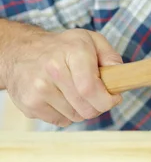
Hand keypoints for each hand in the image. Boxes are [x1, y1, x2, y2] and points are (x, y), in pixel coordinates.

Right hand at [5, 29, 122, 126]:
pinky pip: (60, 121)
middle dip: (98, 106)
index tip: (113, 98)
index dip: (107, 100)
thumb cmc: (63, 48)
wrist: (20, 52)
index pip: (91, 89)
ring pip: (75, 116)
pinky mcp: (29, 104)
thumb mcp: (90, 40)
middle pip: (86, 108)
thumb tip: (119, 73)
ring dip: (82, 110)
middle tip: (97, 96)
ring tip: (76, 93)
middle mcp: (53, 70)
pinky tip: (61, 98)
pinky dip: (66, 114)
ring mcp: (38, 89)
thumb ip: (110, 55)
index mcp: (73, 52)